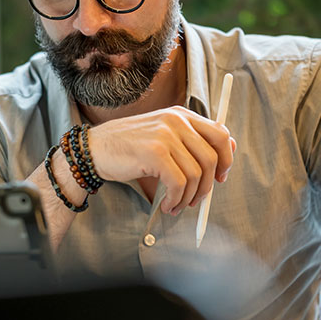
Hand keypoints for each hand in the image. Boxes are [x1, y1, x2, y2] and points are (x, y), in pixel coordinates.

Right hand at [87, 106, 235, 214]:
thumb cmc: (128, 147)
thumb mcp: (162, 136)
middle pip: (212, 157)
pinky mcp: (155, 153)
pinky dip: (176, 199)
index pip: (221, 133)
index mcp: (181, 114)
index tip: (220, 177)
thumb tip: (224, 159)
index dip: (226, 158)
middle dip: (208, 185)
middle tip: (197, 199)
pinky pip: (179, 183)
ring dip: (189, 197)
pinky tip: (167, 205)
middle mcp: (176, 120)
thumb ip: (190, 142)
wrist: (94, 149)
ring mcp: (165, 135)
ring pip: (196, 174)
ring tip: (177, 205)